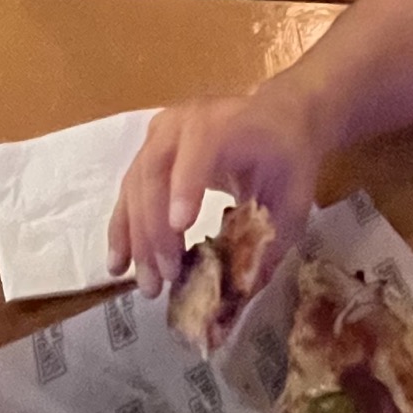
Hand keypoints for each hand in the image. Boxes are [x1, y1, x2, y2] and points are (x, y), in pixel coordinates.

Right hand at [107, 90, 322, 299]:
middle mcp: (181, 123)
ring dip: (136, 238)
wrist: (277, 116)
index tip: (181, 228)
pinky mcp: (147, 151)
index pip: (199, 148)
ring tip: (146, 284)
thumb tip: (240, 296)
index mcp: (224, 124)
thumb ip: (269, 243)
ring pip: (135, 185)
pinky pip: (128, 190)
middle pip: (155, 173)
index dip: (186, 185)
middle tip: (165, 278)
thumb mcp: (292, 198)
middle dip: (156, 230)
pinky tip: (120, 264)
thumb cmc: (288, 157)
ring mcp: (159, 135)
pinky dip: (123, 229)